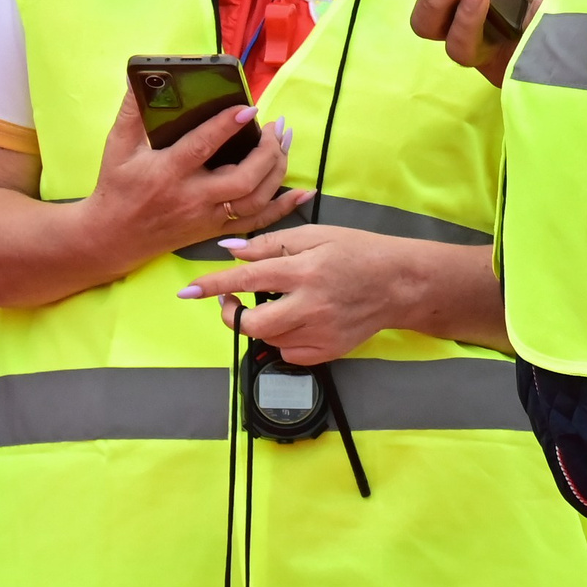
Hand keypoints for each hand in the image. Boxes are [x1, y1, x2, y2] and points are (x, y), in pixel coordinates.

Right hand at [81, 94, 313, 272]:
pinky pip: (257, 222)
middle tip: (277, 127)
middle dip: (267, 153)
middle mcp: (192, 198)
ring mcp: (207, 218)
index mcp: (167, 172)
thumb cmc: (117, 187)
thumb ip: (132, 112)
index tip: (250, 108)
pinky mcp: (216, 230)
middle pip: (242, 179)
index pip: (202, 148)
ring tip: (285, 143)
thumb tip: (141, 78)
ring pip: (255, 200)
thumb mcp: (118, 147)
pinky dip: (284, 207)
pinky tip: (304, 191)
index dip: (227, 126)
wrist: (112, 238)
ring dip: (278, 171)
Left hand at [178, 225, 420, 363]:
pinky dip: (282, 338)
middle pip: (252, 324)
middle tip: (232, 302)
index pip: (248, 278)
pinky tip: (295, 321)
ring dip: (260, 323)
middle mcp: (310, 305)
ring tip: (275, 304)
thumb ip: (271, 244)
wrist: (399, 283)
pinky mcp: (327, 352)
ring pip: (268, 339)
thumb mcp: (316, 234)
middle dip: (232, 315)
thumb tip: (230, 252)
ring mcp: (320, 332)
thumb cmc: (357, 251)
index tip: (188, 291)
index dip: (214, 286)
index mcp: (305, 269)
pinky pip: (288, 352)